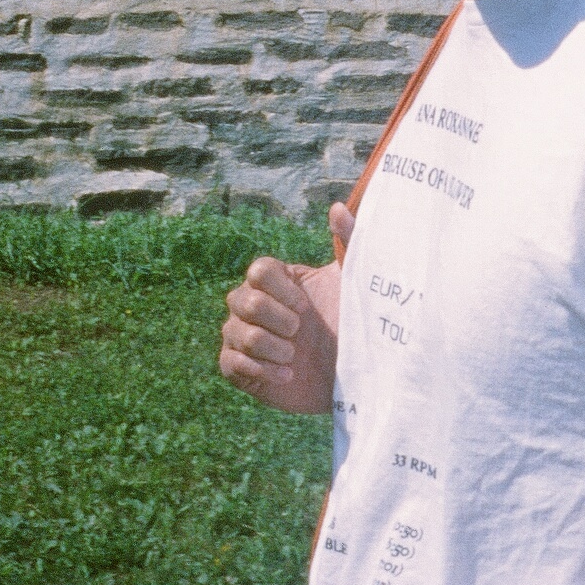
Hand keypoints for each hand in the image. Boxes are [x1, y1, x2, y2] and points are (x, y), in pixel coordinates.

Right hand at [217, 203, 353, 413]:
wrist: (351, 378)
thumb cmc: (350, 327)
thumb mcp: (352, 283)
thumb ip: (348, 242)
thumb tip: (338, 207)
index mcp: (274, 281)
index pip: (258, 271)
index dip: (282, 290)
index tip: (307, 306)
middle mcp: (249, 304)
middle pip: (243, 300)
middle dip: (278, 320)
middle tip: (300, 332)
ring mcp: (239, 335)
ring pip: (238, 333)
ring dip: (274, 348)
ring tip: (295, 357)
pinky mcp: (237, 368)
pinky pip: (232, 363)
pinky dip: (263, 371)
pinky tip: (287, 375)